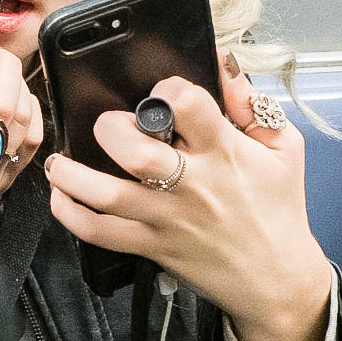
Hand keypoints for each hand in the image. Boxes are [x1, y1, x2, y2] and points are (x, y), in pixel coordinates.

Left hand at [45, 61, 334, 340]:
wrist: (277, 280)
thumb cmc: (276, 205)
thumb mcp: (282, 149)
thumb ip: (250, 102)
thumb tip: (220, 60)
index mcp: (224, 152)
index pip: (189, 109)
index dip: (169, 89)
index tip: (161, 89)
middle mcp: (192, 185)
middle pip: (138, 154)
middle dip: (111, 130)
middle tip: (107, 124)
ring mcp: (167, 217)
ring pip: (107, 196)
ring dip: (71, 175)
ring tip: (59, 159)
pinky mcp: (152, 245)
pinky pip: (100, 233)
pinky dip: (71, 215)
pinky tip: (61, 196)